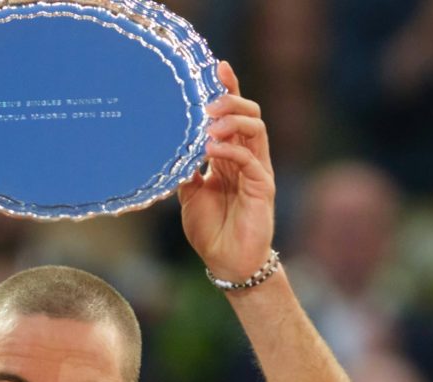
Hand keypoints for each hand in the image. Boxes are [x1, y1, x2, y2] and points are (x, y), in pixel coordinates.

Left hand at [179, 61, 274, 281]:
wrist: (226, 263)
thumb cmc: (211, 230)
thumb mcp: (189, 195)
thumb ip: (184, 170)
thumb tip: (169, 146)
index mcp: (230, 157)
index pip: (233, 115)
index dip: (229, 89)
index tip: (217, 67)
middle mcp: (247, 159)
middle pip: (249, 114)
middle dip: (231, 99)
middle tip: (208, 100)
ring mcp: (257, 171)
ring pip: (256, 129)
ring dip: (232, 121)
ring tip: (210, 122)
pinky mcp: (262, 187)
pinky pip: (251, 159)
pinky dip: (231, 149)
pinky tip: (211, 149)